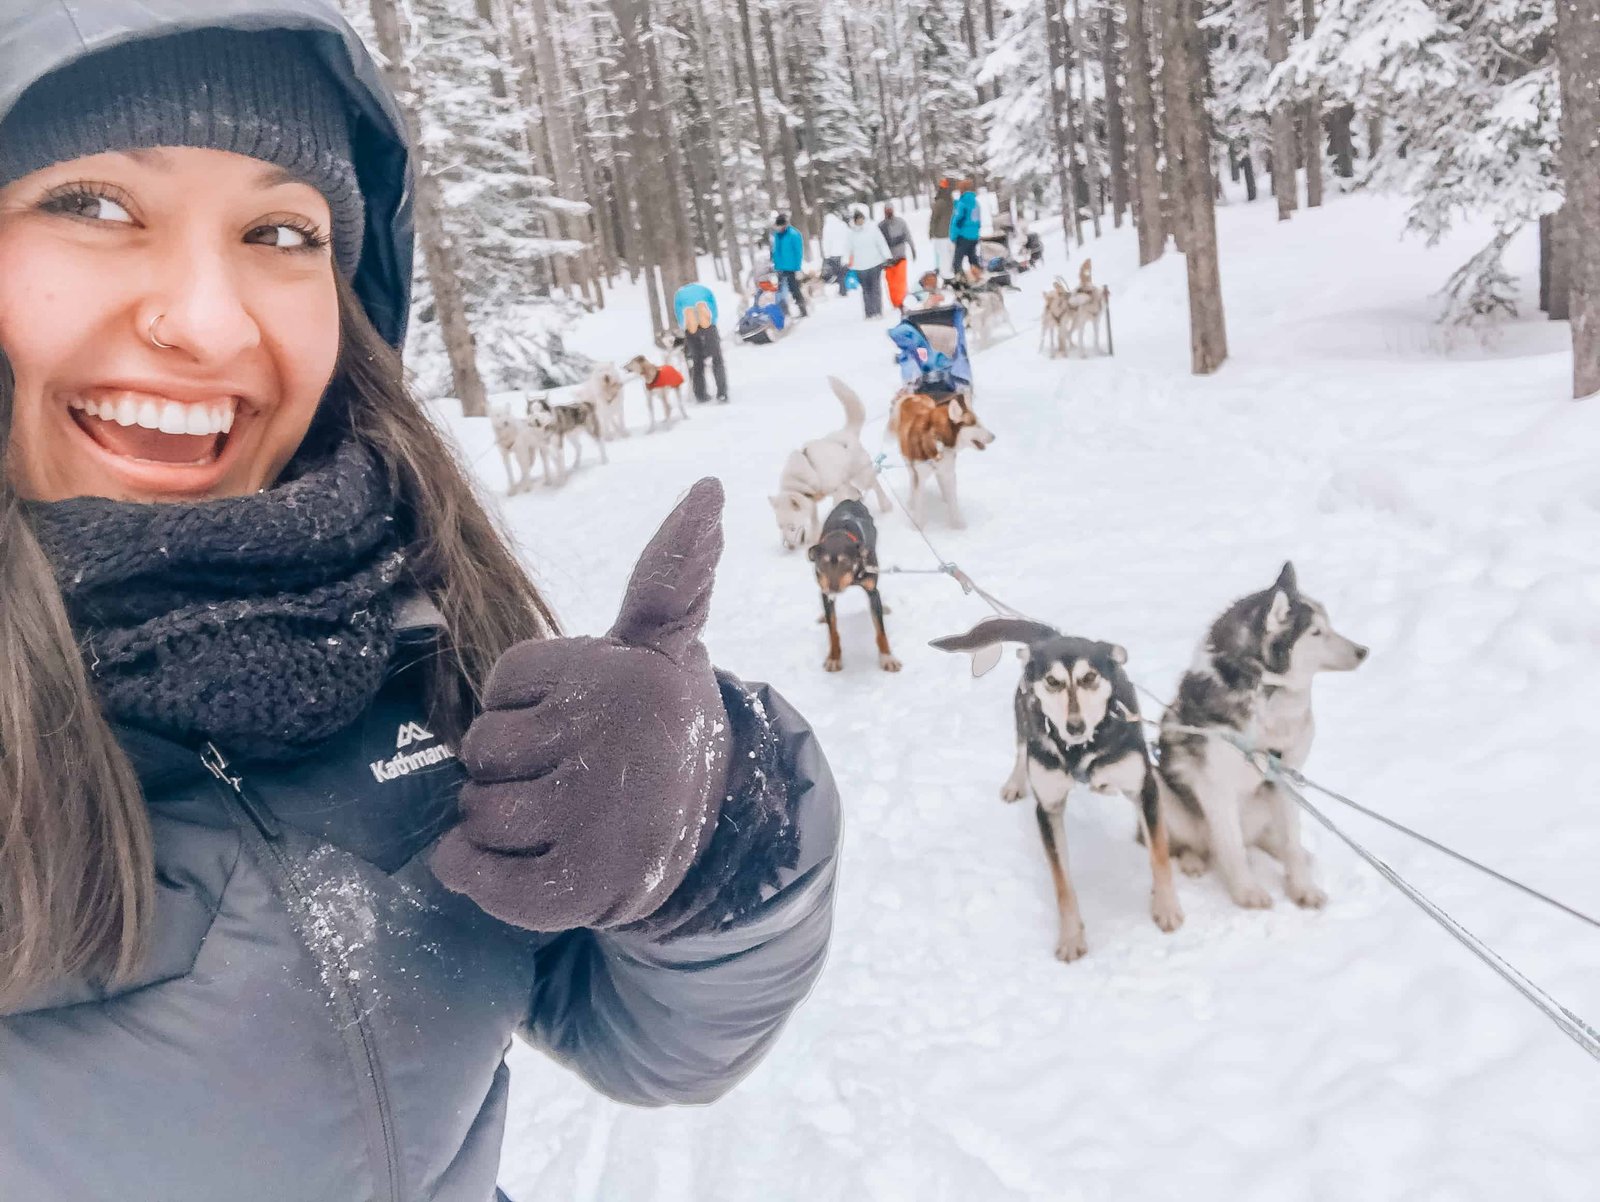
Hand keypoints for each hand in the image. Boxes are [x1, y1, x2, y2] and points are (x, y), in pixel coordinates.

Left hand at [430, 479, 731, 930]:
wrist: (699, 840)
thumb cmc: (655, 731)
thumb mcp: (663, 647)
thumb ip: (672, 571)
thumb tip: (709, 487)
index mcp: (626, 675)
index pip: (505, 682)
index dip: (526, 707)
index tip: (576, 721)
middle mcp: (613, 741)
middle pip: (482, 748)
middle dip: (507, 766)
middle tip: (565, 776)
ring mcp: (594, 820)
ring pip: (476, 810)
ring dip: (494, 824)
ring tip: (554, 820)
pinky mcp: (576, 889)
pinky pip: (472, 873)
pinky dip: (472, 871)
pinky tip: (517, 862)